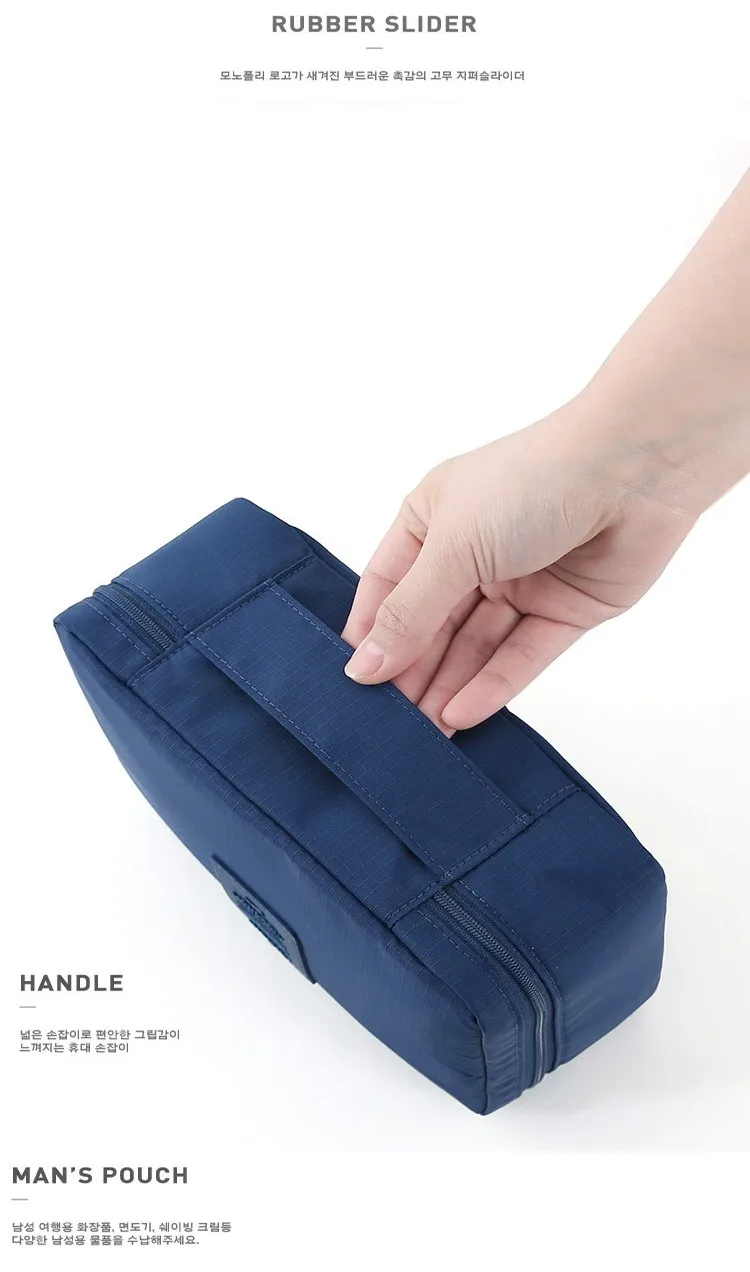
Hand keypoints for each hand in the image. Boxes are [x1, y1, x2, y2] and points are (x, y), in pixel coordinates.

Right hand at [342, 401, 695, 732]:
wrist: (634, 470)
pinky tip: (460, 716)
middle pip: (430, 625)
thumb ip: (409, 613)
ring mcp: (519, 583)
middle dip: (409, 672)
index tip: (350, 683)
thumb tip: (362, 667)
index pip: (386, 586)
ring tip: (420, 737)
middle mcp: (472, 552)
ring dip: (446, 688)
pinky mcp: (562, 611)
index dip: (370, 633)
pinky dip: (491, 686)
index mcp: (432, 520)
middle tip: (385, 725)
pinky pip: (519, 657)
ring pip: (473, 648)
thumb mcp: (452, 547)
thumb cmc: (531, 483)